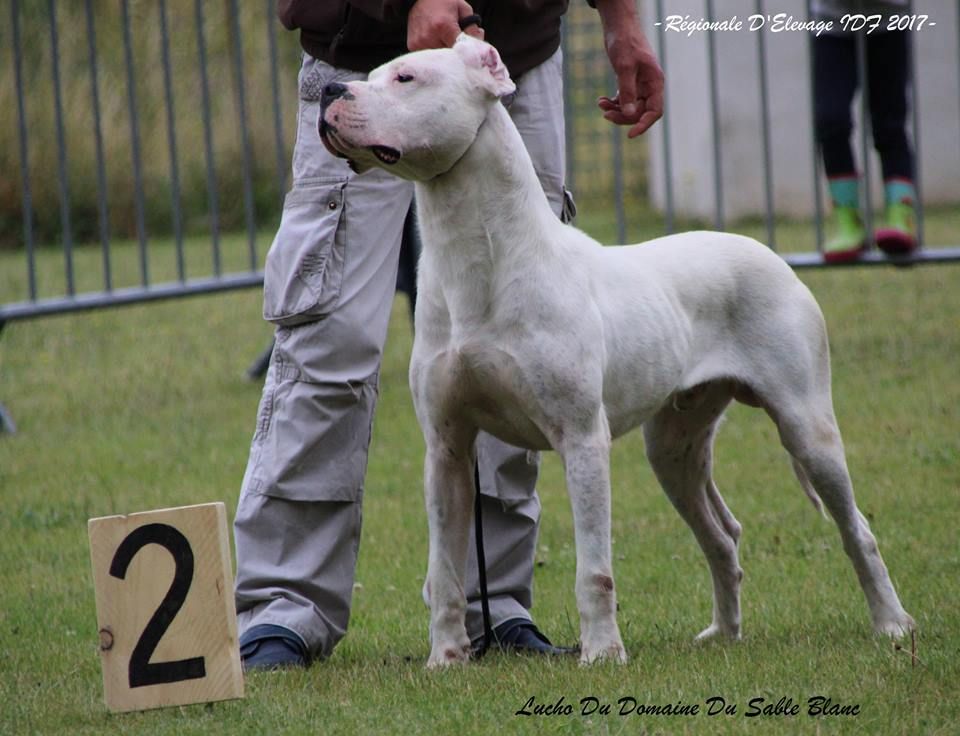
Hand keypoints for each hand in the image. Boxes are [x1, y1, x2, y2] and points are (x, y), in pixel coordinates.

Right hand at [407, 0, 483, 50]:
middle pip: (450, 56)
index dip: (467, 50)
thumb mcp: (462, 9)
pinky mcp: (412, 46)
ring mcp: (420, 43)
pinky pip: (429, 55)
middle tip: (458, 43)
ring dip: (445, 53)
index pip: (461, 49)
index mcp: (444, 26)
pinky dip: (434, 51)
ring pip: (439, 58)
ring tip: (445, 40)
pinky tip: (435, 41)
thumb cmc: (443, 1)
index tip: (470, 48)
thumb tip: (480, 44)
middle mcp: (430, 36)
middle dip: (457, 52)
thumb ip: (472, 27)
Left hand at [595, 0, 663, 137]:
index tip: (630, 135)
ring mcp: (640, 85)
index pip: (654, 111)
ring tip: (601, 104)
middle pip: (640, 112)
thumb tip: (630, 113)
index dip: (643, 124)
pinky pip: (623, 100)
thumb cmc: (625, 43)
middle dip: (623, 116)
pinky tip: (601, 100)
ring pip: (630, 108)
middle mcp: (650, 86)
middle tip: (605, 114)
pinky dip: (612, 103)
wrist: (619, 27)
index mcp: (655, 82)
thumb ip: (627, 91)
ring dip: (615, 110)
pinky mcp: (629, 83)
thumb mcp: (624, 67)